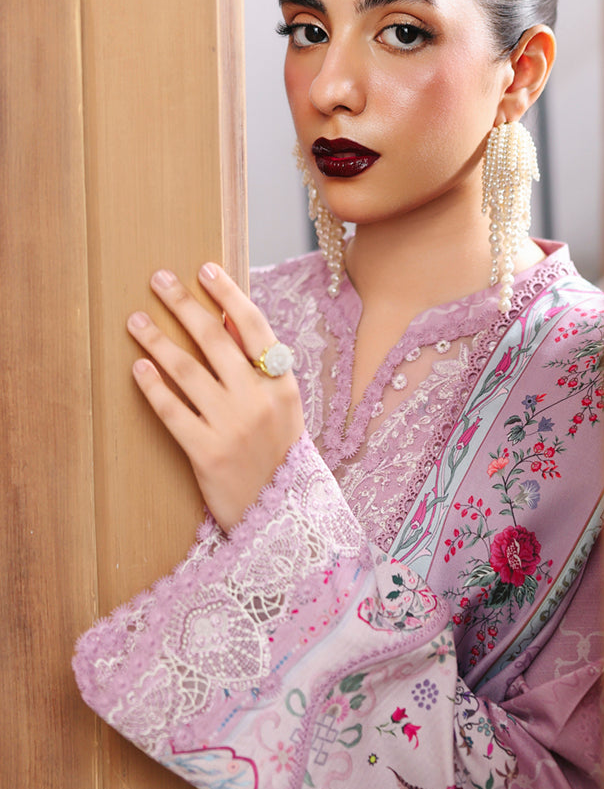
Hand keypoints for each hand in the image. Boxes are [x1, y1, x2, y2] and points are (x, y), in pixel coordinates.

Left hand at [127, 264, 304, 532]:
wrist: (283, 519)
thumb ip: (260, 369)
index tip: (203, 269)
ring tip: (135, 321)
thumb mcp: (283, 411)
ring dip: (157, 340)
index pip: (254, 327)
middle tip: (158, 280)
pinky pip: (173, 411)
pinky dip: (154, 387)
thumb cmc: (279, 459)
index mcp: (283, 385)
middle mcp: (259, 400)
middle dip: (183, 305)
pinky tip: (138, 367)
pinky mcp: (208, 454)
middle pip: (215, 340)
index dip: (228, 294)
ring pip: (188, 371)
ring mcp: (233, 427)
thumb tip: (228, 320)